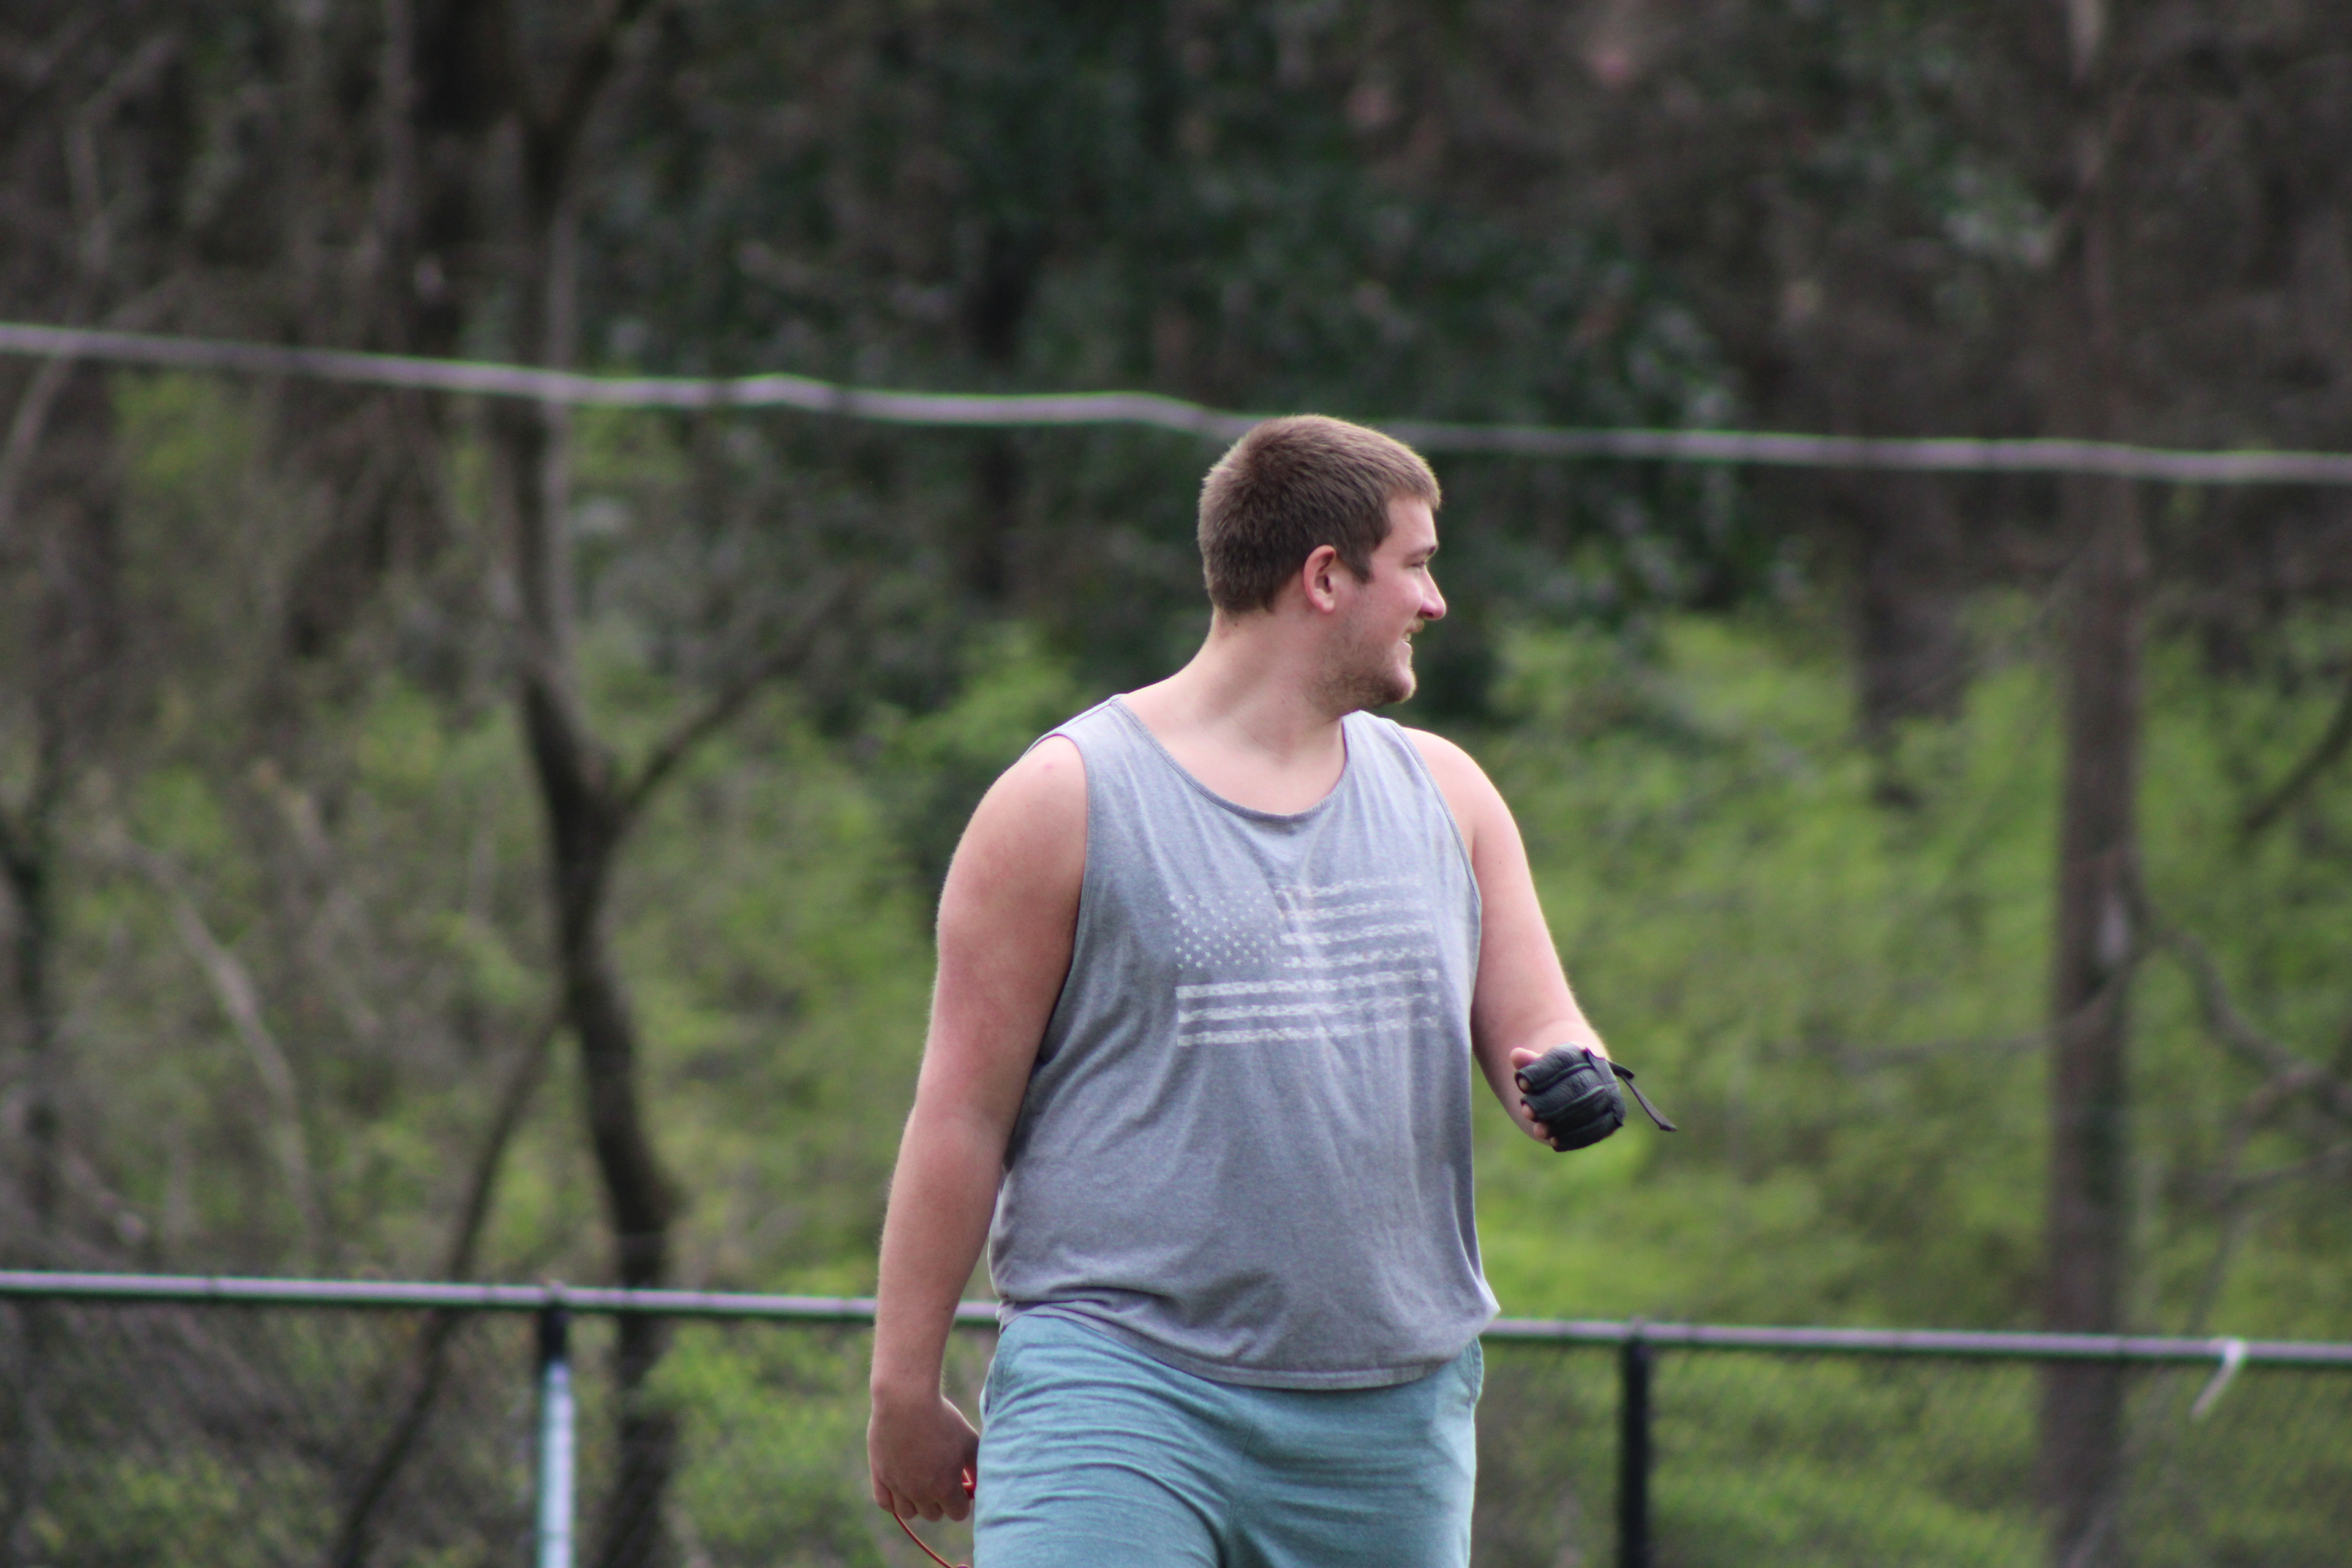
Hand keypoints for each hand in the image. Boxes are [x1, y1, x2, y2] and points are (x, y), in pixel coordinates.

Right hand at [868, 1386, 979, 1522]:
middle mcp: (920, 1493)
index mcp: (945, 1488)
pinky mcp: (880, 1476)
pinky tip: (902, 1485)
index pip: (958, 1514)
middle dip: (941, 1500)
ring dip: (918, 1502)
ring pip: (909, 1513)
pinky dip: (894, 1500)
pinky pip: (886, 1504)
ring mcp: (898, 1487)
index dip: (962, 1500)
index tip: (960, 1485)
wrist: (905, 1400)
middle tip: (940, 1477)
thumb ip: (976, 1468)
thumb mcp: (969, 1440)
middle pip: (933, 1514)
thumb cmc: (942, 1418)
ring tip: (921, 1479)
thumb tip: (976, 1486)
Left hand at [1512, 1043, 1624, 1150]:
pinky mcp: (1613, 1118)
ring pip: (1588, 1111)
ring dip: (1561, 1123)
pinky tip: (1554, 1141)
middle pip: (1577, 1086)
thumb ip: (1529, 1064)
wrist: (1581, 1087)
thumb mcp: (1541, 1067)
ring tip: (1538, 1131)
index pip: (1563, 1059)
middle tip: (1526, 1112)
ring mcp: (1611, 1095)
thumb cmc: (1554, 1077)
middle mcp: (1602, 1071)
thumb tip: (1515, 1055)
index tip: (1521, 1084)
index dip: (1541, 1071)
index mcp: (1582, 1052)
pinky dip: (1574, 1138)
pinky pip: (1596, 1130)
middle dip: (1549, 1101)